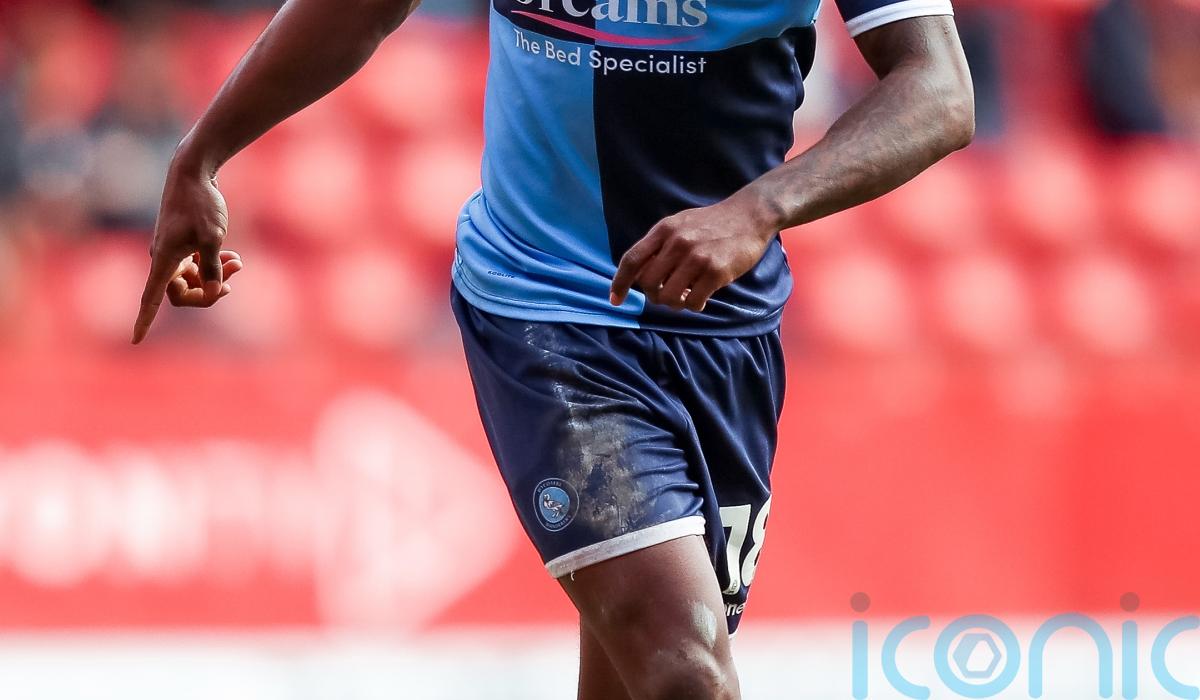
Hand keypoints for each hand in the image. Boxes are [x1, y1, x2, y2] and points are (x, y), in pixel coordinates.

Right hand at [132, 169, 240, 343]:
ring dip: (216, 276)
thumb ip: (213, 265)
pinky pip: (197, 267)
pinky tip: (232, 256)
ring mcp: (173, 253)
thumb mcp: (213, 235)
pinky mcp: (183, 245)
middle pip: (182, 295)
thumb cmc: (201, 203)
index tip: (135, 340)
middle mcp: (165, 259)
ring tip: (237, 262)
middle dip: (209, 291)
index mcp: (164, 259)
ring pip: (194, 280)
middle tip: (232, 277)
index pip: (150, 298)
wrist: (192, 174)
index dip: (144, 320)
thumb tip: (214, 291)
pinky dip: (214, 265)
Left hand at [609, 195, 777, 312]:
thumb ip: (659, 245)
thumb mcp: (679, 224)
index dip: (619, 283)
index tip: (615, 300)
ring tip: (686, 297)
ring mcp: (696, 257)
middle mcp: (677, 243)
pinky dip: (694, 305)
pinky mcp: (716, 271)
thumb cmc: (711, 223)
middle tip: (667, 295)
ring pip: (669, 297)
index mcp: (664, 230)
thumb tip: (639, 274)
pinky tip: (701, 298)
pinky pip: (693, 302)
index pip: (631, 260)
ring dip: (674, 303)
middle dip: (654, 295)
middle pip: (648, 283)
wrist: (749, 216)